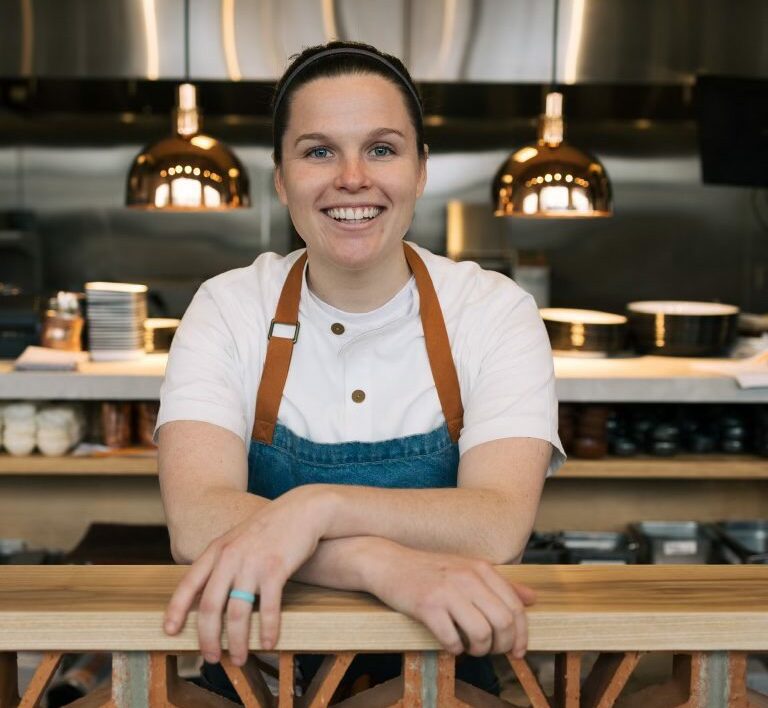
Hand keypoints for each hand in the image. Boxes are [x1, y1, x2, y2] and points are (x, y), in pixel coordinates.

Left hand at [163, 485, 330, 665]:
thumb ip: (222, 561)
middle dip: (207, 638)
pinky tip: (270, 643)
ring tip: (241, 659)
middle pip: (209, 607)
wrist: (302, 509)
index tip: (169, 632)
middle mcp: (230, 557)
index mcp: (217, 550)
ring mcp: (252, 563)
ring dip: (237, 642)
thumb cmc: (271, 528)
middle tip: (211, 658)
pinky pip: (268, 608)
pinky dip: (268, 630)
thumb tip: (208, 594)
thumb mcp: (238, 539)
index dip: (176, 610)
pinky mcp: (275, 569)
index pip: (188, 584)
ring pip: (236, 613)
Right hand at [367, 541, 534, 657]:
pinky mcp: (427, 605)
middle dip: (503, 646)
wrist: (388, 562)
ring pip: (482, 633)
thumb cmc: (430, 569)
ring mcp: (447, 591)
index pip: (516, 607)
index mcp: (481, 569)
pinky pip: (452, 639)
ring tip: (471, 648)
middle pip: (503, 623)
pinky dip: (455, 649)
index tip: (518, 651)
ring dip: (479, 650)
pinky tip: (450, 644)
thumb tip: (532, 598)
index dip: (521, 635)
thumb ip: (501, 584)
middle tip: (492, 651)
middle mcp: (468, 577)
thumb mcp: (468, 569)